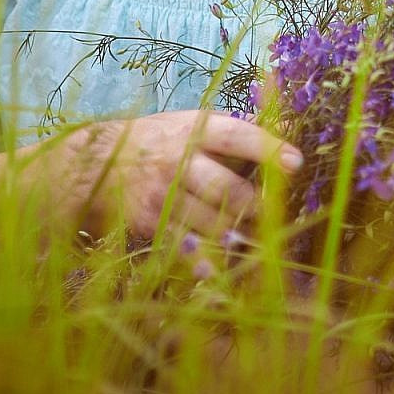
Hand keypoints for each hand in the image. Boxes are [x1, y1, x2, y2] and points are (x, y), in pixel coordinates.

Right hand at [74, 110, 303, 245]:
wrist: (97, 163)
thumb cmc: (159, 140)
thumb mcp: (192, 124)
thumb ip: (236, 131)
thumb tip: (288, 131)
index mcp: (194, 130)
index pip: (237, 136)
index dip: (268, 149)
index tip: (296, 162)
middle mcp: (179, 161)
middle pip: (230, 189)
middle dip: (257, 206)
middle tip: (271, 212)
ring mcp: (164, 194)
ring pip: (215, 223)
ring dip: (239, 233)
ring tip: (250, 235)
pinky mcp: (151, 223)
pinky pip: (186, 246)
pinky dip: (205, 260)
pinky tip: (218, 270)